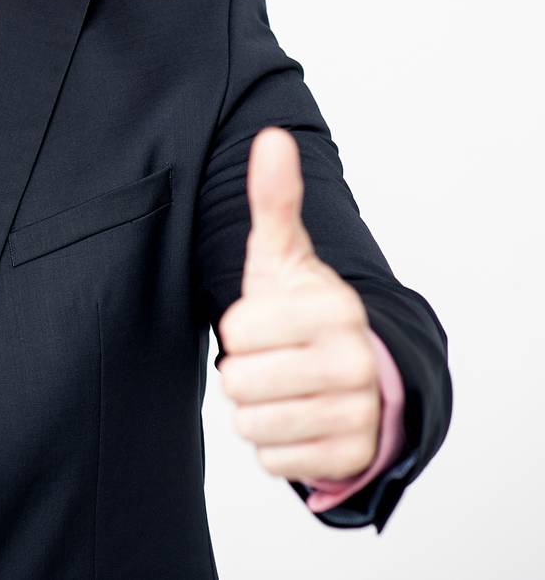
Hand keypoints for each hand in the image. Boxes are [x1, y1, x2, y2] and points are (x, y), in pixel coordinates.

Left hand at [217, 126, 380, 482]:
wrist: (359, 373)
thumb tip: (271, 137)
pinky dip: (274, 446)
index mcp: (336, 308)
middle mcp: (356, 361)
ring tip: (281, 388)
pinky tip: (296, 421)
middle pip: (240, 382)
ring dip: (254, 410)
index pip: (238, 332)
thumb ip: (274, 201)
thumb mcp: (283, 257)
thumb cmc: (302, 310)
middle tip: (271, 360)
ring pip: (252, 424)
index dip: (239, 329)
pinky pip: (274, 461)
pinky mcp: (351, 458)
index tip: (266, 323)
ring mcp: (359, 413)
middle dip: (243, 372)